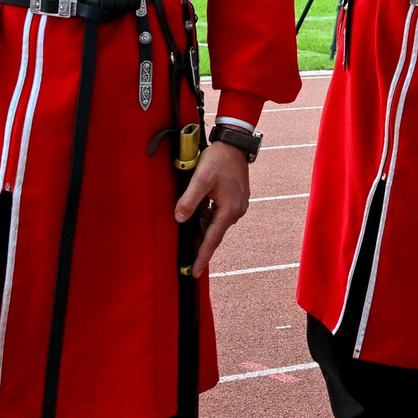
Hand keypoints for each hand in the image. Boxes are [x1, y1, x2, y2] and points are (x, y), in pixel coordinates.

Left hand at [175, 141, 251, 274]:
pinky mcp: (235, 198)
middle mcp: (236, 211)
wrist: (234, 143)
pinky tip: (200, 205)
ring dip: (202, 222)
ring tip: (192, 212)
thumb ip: (189, 201)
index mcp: (229, 211)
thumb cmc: (218, 160)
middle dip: (199, 238)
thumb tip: (179, 219)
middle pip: (213, 232)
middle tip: (185, 239)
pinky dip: (208, 214)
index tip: (195, 273)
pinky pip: (219, 213)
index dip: (202, 257)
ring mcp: (237, 205)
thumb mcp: (200, 180)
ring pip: (215, 222)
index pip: (212, 240)